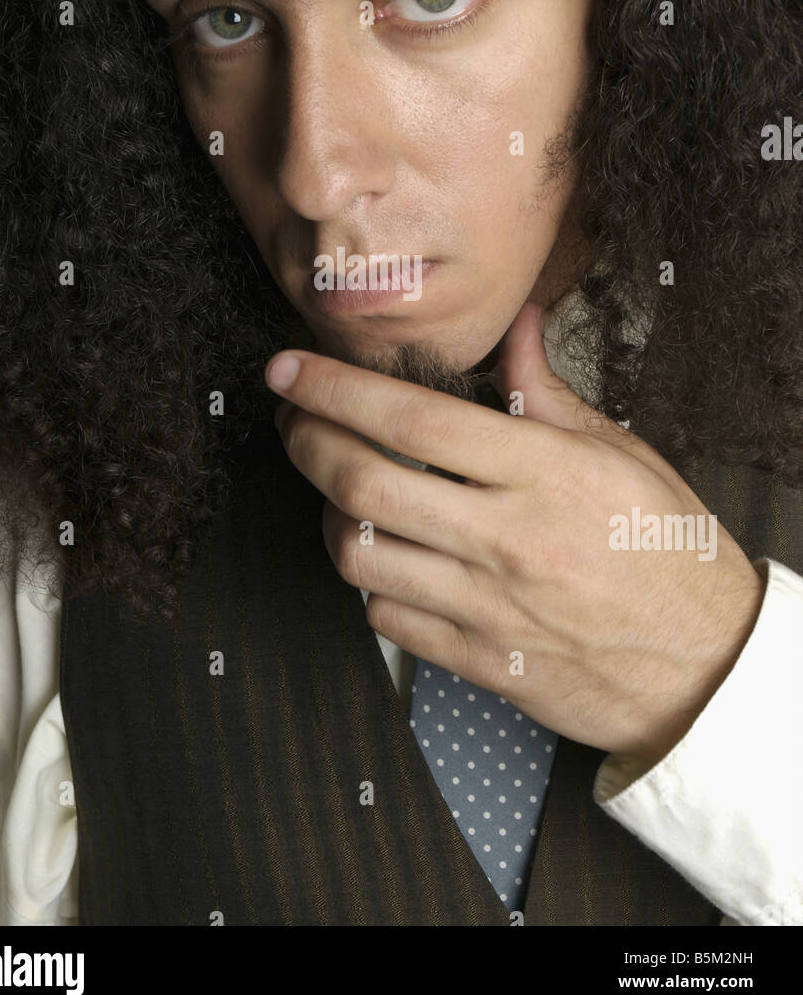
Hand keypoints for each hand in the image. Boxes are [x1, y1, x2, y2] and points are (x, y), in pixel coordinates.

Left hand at [265, 302, 764, 761]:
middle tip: (293, 419)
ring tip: (332, 487)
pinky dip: (364, 580)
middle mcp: (506, 537)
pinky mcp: (476, 658)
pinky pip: (384, 618)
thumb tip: (516, 329)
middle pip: (363, 481)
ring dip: (324, 511)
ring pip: (357, 553)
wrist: (702, 665)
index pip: (412, 418)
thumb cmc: (668, 552)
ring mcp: (486, 604)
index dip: (335, 387)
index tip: (292, 369)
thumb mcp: (623, 454)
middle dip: (305, 440)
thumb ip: (549, 393)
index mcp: (543, 473)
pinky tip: (378, 554)